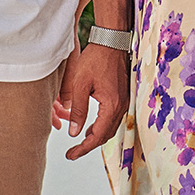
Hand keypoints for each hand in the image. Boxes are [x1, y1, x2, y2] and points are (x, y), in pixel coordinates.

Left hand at [56, 43, 128, 159]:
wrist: (112, 40)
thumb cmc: (95, 58)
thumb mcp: (80, 84)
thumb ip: (78, 111)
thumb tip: (74, 133)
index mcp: (112, 105)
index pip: (98, 136)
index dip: (83, 148)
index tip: (70, 155)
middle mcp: (122, 106)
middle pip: (106, 135)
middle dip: (89, 145)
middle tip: (73, 152)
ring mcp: (124, 101)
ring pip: (110, 127)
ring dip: (96, 135)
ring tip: (79, 140)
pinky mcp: (123, 95)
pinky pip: (113, 118)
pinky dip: (102, 125)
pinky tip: (91, 125)